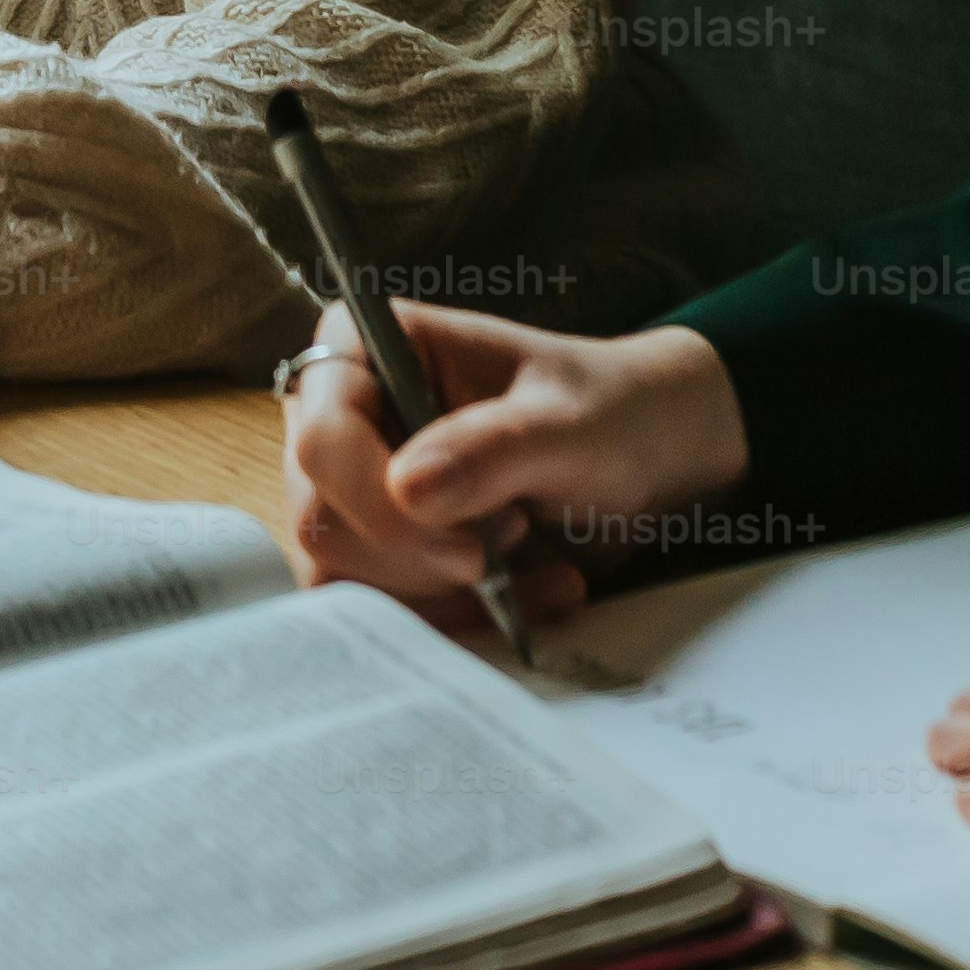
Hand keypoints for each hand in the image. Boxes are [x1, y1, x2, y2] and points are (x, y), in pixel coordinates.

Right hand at [279, 305, 748, 637]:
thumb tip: (407, 491)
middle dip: (423, 557)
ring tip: (534, 563)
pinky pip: (378, 610)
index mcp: (363, 348)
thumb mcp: (567, 422)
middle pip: (323, 518)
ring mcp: (351, 487)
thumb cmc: (606, 410)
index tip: (476, 544)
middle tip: (514, 538)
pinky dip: (457, 620)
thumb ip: (491, 449)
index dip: (381, 504)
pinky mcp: (376, 548)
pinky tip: (530, 593)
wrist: (647, 454)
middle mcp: (338, 417)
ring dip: (445, 594)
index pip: (322, 438)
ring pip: (343, 576)